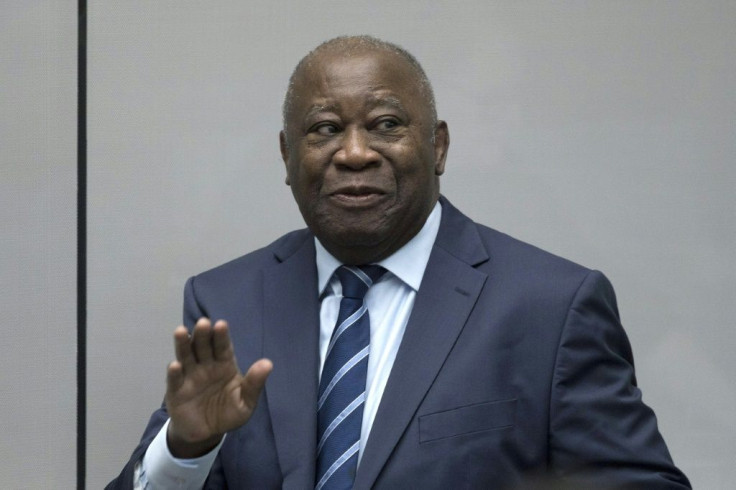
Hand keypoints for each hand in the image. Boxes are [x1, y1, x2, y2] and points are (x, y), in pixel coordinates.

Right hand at [165, 317, 272, 457]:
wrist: (208, 433)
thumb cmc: (228, 412)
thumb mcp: (246, 401)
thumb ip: (254, 383)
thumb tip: (268, 363)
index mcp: (224, 364)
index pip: (223, 346)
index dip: (222, 336)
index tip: (221, 325)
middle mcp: (206, 365)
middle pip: (203, 346)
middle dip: (202, 334)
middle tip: (203, 323)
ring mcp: (190, 376)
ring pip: (186, 356)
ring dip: (183, 344)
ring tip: (181, 331)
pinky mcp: (176, 390)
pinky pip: (175, 380)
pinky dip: (174, 372)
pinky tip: (175, 365)